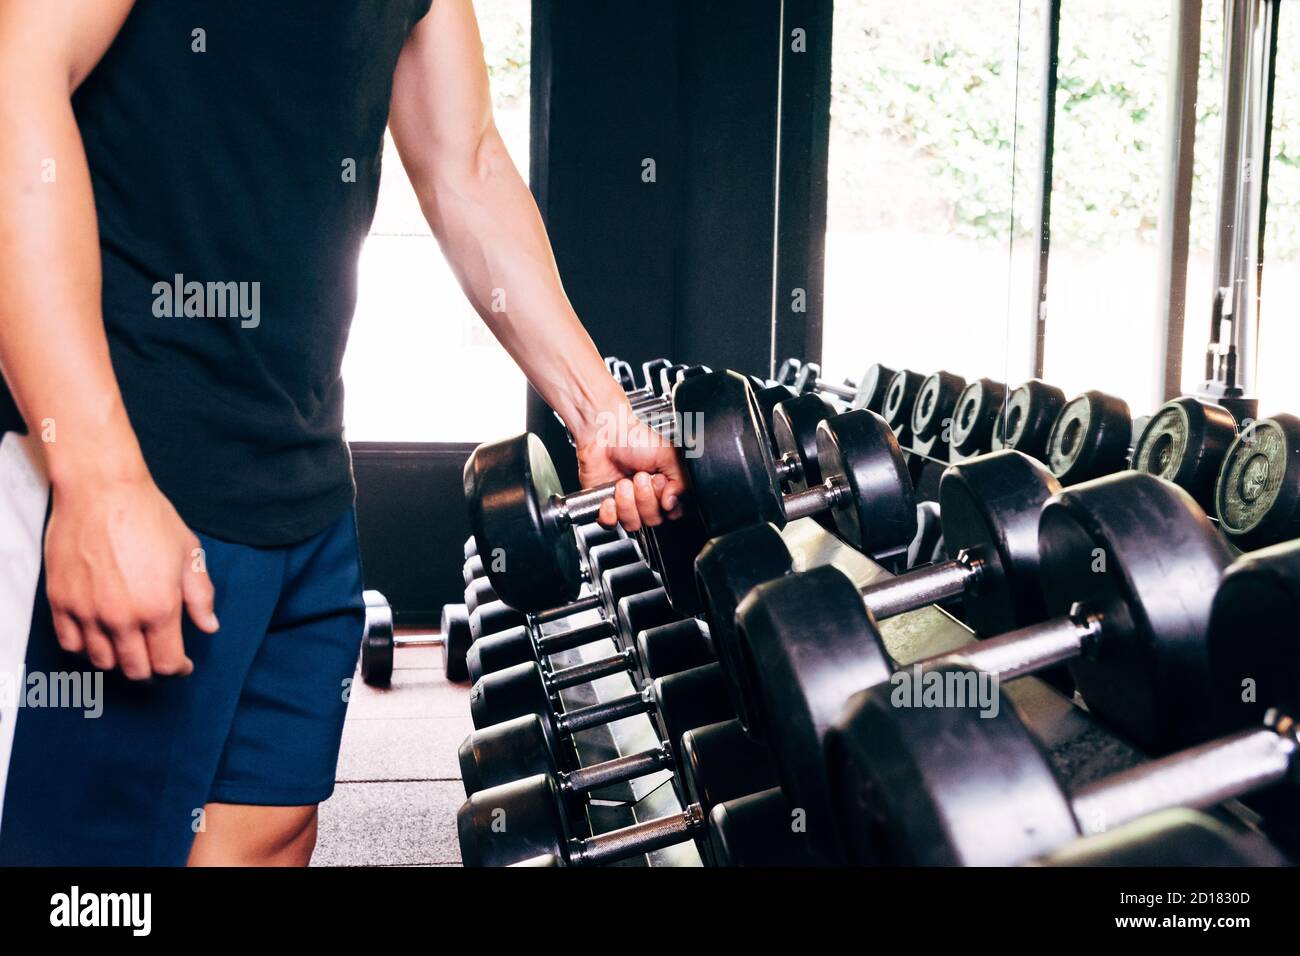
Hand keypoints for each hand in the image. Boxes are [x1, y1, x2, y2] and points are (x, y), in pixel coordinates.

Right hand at [44, 473, 218, 679]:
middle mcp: (121, 617)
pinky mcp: (61, 602)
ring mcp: (87, 612)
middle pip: (135, 670)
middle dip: (151, 670)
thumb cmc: (149, 517)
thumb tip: (209, 626)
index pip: (167, 664)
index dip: (178, 669)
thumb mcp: (190, 553)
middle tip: (157, 658)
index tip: (182, 665)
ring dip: (119, 660)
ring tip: (130, 646)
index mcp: (159, 607)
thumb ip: (200, 596)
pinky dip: (86, 648)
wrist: (102, 490)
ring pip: (102, 661)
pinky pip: (70, 644)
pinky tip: (100, 637)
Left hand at [575, 405, 686, 530]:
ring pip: (632, 523)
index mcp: (665, 488)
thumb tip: (674, 502)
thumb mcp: (669, 455)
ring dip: (627, 502)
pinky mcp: (606, 507)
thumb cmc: (634, 439)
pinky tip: (610, 496)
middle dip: (645, 498)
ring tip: (623, 482)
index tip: (661, 483)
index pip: (673, 513)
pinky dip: (609, 512)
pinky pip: (610, 524)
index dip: (667, 503)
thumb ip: (682, 481)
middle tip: (640, 477)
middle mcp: (647, 499)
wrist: (604, 434)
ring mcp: (627, 504)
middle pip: (653, 520)